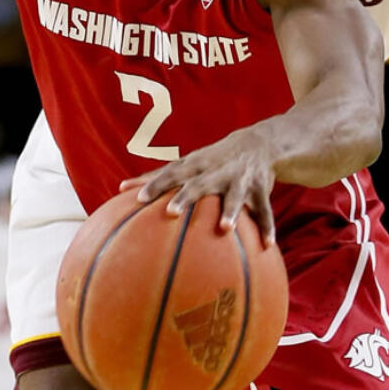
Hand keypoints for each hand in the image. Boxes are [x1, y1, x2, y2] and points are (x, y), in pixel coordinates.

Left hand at [121, 130, 276, 245]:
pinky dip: (266, 227)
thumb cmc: (211, 160)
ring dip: (230, 211)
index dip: (155, 185)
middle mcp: (215, 171)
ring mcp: (239, 180)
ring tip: (224, 228)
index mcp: (195, 166)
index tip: (139, 199)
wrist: (257, 143)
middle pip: (197, 184)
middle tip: (171, 212)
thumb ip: (156, 177)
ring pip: (234, 196)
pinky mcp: (260, 189)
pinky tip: (267, 245)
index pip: (170, 174)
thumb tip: (120, 189)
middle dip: (185, 196)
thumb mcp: (186, 163)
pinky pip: (264, 211)